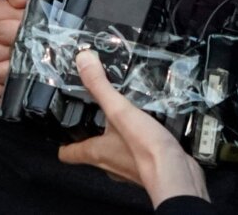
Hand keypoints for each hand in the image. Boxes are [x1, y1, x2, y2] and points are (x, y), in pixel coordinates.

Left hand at [57, 50, 209, 205]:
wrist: (177, 175)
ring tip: (120, 116)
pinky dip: (135, 140)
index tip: (61, 131)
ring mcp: (127, 167)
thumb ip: (100, 86)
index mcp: (96, 152)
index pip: (68, 154)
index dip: (62, 142)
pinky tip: (145, 127)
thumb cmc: (146, 150)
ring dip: (114, 136)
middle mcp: (108, 163)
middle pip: (91, 151)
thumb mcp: (119, 111)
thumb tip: (83, 62)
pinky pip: (134, 152)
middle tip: (91, 116)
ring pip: (113, 152)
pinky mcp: (146, 166)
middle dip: (90, 134)